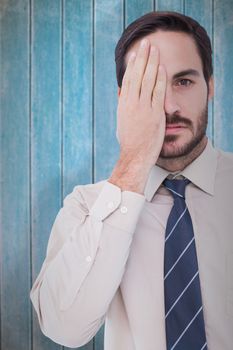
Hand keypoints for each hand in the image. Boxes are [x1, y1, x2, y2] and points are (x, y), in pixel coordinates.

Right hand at [117, 38, 166, 166]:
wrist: (135, 155)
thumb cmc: (129, 141)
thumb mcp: (122, 121)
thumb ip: (123, 105)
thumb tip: (121, 93)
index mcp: (123, 104)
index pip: (128, 80)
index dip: (132, 65)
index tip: (135, 53)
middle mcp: (132, 103)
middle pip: (137, 75)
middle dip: (142, 58)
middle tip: (146, 43)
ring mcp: (143, 108)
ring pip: (147, 80)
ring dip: (152, 63)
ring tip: (155, 49)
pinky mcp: (155, 114)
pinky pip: (157, 93)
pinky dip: (159, 79)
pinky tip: (161, 68)